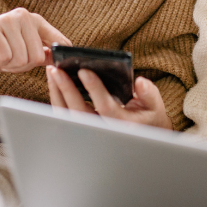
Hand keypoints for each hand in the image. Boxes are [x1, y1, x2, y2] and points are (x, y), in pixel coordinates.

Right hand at [0, 8, 70, 72]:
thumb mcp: (23, 54)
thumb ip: (42, 54)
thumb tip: (62, 60)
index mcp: (36, 21)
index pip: (60, 42)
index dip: (58, 59)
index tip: (53, 66)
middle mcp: (24, 16)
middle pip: (37, 57)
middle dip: (21, 66)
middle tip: (8, 58)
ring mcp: (8, 19)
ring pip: (21, 58)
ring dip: (7, 64)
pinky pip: (4, 57)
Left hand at [46, 65, 172, 130]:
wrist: (143, 136)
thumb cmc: (148, 117)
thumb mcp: (154, 105)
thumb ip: (148, 93)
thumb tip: (140, 83)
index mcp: (123, 125)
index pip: (105, 107)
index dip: (94, 89)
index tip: (84, 71)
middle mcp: (103, 131)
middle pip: (79, 112)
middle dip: (66, 89)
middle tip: (56, 69)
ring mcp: (90, 131)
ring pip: (67, 115)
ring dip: (57, 93)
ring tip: (52, 71)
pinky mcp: (81, 128)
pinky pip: (64, 115)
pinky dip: (57, 97)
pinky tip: (54, 81)